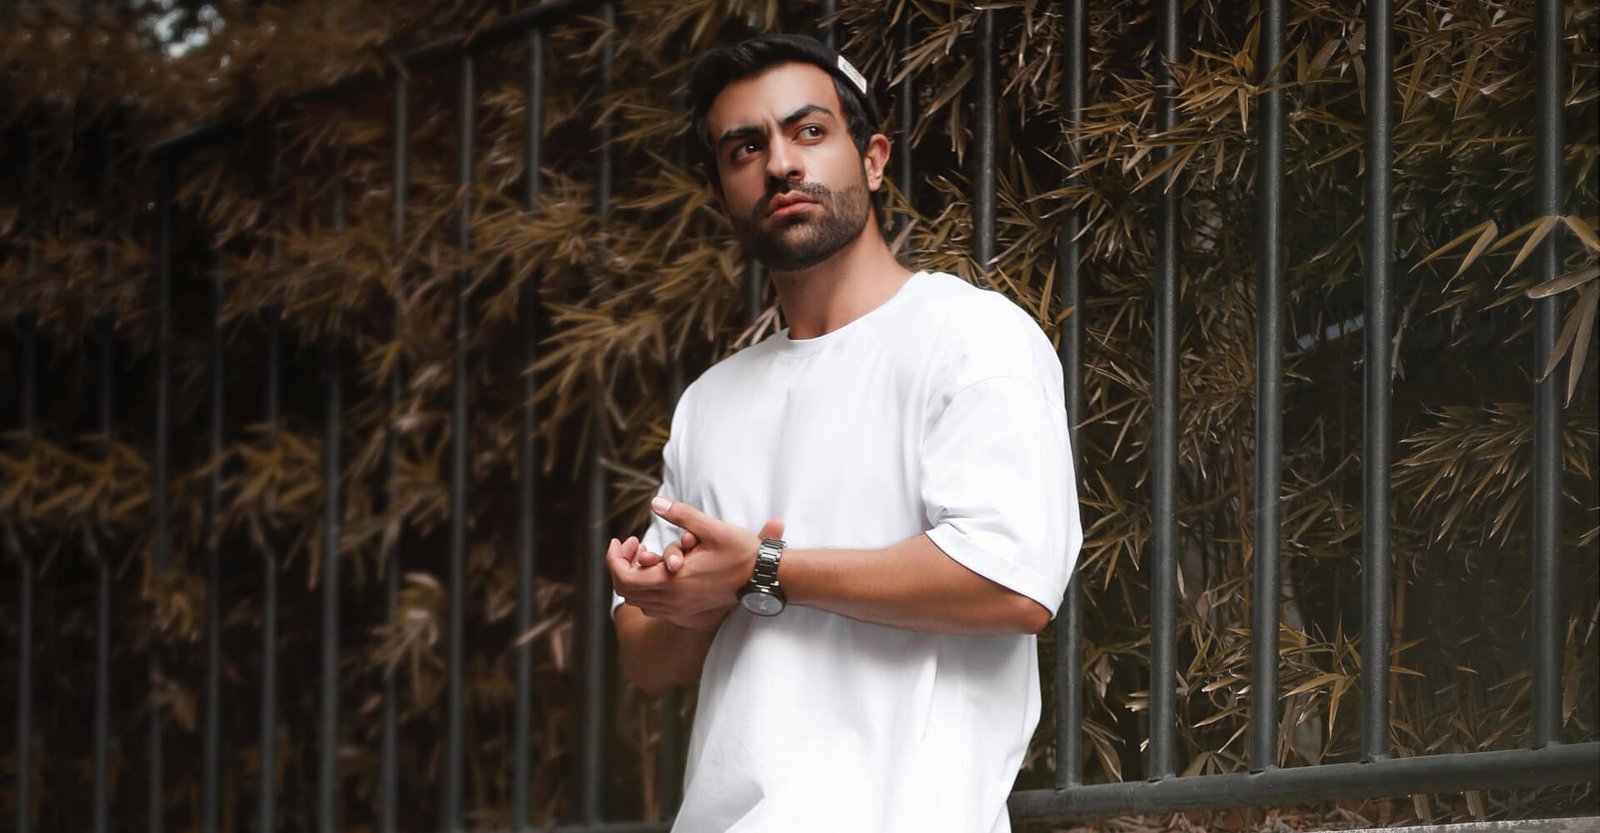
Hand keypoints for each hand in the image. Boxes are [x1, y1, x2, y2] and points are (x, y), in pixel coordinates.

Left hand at [608, 496, 782, 623]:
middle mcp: (672, 600)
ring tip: (646, 556)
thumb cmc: (741, 553)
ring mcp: (679, 609)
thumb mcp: (711, 528)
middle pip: (626, 591)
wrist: (763, 578)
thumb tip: (655, 503)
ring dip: (635, 579)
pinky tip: (660, 571)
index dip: (614, 558)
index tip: (621, 540)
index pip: (624, 577)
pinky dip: (647, 591)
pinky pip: (654, 607)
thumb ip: (681, 515)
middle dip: (622, 566)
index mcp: (672, 582)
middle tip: (633, 545)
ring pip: (638, 602)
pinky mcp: (687, 612)